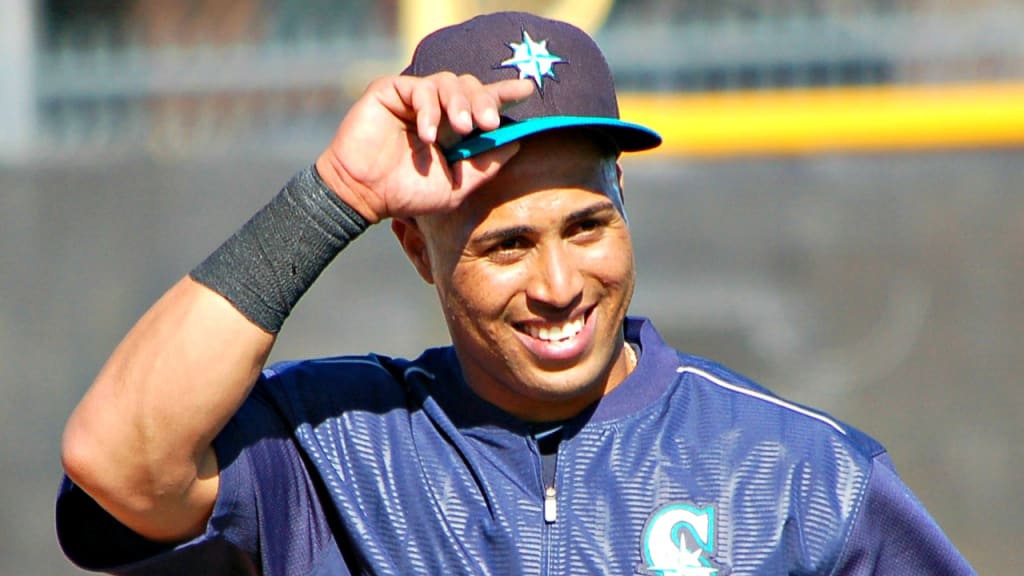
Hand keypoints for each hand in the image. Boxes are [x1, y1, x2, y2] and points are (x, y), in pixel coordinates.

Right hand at [315, 72, 534, 223]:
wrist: (365, 195)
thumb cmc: (408, 194)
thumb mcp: (456, 187)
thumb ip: (484, 167)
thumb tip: (515, 143)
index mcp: (454, 127)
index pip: (484, 103)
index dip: (505, 92)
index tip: (528, 90)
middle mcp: (437, 108)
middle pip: (471, 87)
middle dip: (484, 101)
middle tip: (489, 122)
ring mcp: (413, 98)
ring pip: (448, 82)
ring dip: (460, 103)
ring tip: (463, 128)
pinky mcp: (390, 91)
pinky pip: (419, 88)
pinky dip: (429, 110)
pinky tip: (428, 134)